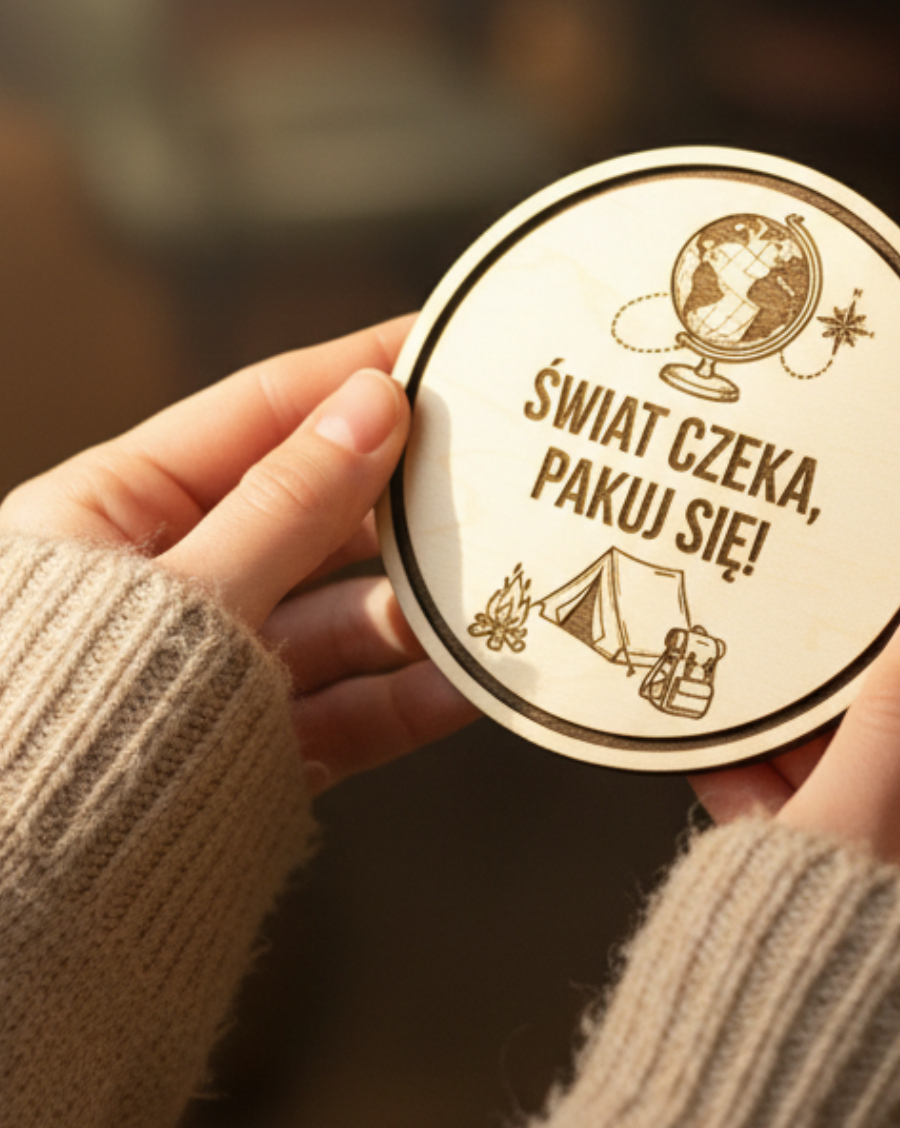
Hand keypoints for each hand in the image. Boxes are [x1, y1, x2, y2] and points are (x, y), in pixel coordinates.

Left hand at [0, 316, 477, 789]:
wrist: (14, 910)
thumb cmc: (51, 720)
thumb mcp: (180, 591)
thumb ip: (286, 503)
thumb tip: (373, 404)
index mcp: (118, 510)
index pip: (258, 412)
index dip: (350, 374)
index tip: (434, 345)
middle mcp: (178, 579)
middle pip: (315, 514)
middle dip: (401, 495)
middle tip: (492, 467)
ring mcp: (224, 665)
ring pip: (343, 616)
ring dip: (419, 606)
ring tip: (495, 585)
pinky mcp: (260, 744)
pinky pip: (348, 707)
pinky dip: (409, 695)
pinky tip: (470, 679)